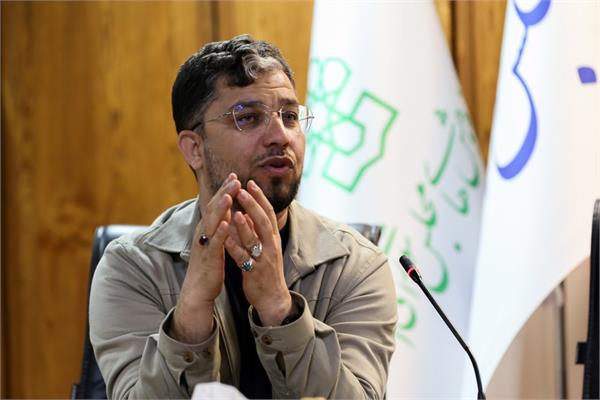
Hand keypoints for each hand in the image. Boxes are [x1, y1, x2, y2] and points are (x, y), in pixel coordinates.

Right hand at [171, 173, 240, 342]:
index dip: (225, 190)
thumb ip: (218, 226)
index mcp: (207, 229)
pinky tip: (226, 222)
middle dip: (223, 192)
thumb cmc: (208, 265)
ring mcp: (204, 245)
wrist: (198, 290)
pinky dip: (219, 232)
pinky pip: (214, 243)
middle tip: (234, 177)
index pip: (216, 205)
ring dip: (220, 208)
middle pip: (212, 208)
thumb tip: (226, 211)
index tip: (234, 176)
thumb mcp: (214, 241)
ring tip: (229, 194)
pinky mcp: (208, 258)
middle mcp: (203, 233)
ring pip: (211, 223)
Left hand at [225, 180, 291, 325]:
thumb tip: (247, 212)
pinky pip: (243, 258)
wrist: (273, 298)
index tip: (250, 182)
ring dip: (245, 225)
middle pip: (263, 221)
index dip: (260, 198)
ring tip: (235, 211)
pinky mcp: (254, 272)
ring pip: (254, 239)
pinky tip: (225, 239)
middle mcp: (271, 246)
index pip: (268, 213)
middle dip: (253, 204)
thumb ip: (256, 231)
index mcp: (272, 238)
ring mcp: (263, 259)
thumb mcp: (265, 247)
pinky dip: (235, 248)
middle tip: (243, 189)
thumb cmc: (266, 270)